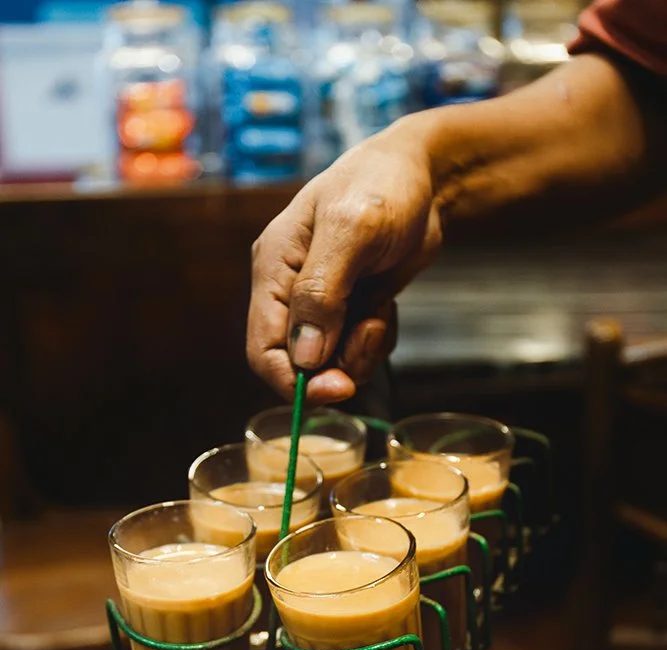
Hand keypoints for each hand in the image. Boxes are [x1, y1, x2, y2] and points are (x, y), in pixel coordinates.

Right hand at [247, 124, 441, 402]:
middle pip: (297, 364)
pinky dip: (374, 342)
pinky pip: (355, 349)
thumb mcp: (353, 231)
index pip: (263, 349)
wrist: (425, 176)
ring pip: (330, 363)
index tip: (336, 389)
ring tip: (380, 314)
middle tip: (371, 339)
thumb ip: (322, 293)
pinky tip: (385, 307)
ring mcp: (321, 303)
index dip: (293, 380)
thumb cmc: (383, 186)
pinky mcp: (349, 308)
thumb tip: (304, 356)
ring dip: (360, 352)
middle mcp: (290, 292)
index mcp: (274, 270)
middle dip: (335, 366)